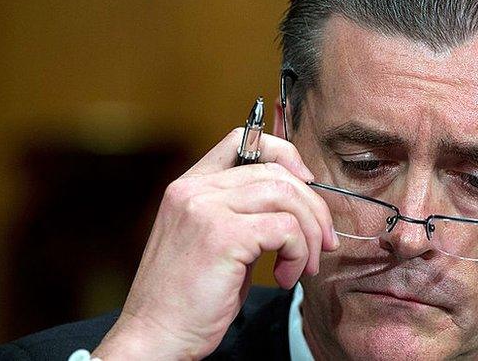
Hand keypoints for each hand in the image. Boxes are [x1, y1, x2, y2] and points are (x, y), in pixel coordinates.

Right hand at [92, 129, 337, 359]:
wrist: (154, 338)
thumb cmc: (188, 299)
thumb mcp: (214, 241)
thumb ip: (245, 213)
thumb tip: (300, 202)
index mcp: (189, 186)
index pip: (243, 140)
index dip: (285, 155)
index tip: (307, 185)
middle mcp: (194, 190)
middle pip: (276, 171)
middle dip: (313, 207)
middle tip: (323, 242)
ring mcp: (206, 210)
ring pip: (287, 195)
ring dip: (309, 233)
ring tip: (304, 266)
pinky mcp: (222, 237)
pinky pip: (285, 229)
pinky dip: (299, 253)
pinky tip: (286, 277)